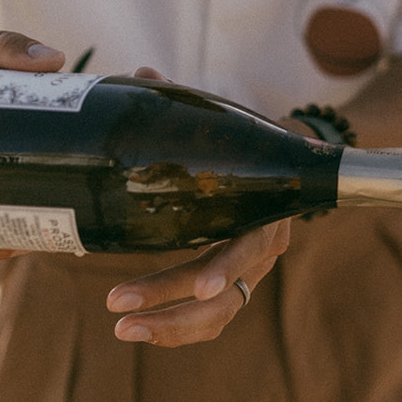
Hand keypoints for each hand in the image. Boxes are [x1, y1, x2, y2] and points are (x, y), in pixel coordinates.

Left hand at [98, 65, 290, 345]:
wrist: (284, 164)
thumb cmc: (245, 143)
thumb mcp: (222, 123)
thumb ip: (182, 103)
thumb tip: (142, 72)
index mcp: (264, 210)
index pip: (246, 248)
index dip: (224, 268)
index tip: (199, 285)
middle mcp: (262, 249)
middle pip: (225, 294)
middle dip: (171, 305)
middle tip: (117, 308)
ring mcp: (250, 272)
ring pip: (218, 316)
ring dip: (170, 327)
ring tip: (122, 329)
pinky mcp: (235, 286)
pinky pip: (211, 320)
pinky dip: (178, 330)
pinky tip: (142, 329)